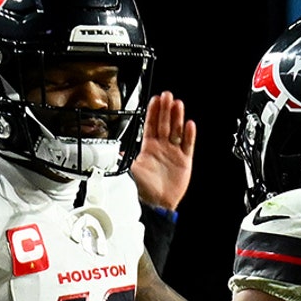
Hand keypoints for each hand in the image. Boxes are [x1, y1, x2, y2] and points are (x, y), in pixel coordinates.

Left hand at [129, 91, 194, 211]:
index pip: (151, 125)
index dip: (153, 112)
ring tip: (178, 104)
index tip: (155, 99)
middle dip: (166, 109)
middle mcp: (161, 148)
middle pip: (165, 124)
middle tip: (168, 95)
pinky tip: (189, 124)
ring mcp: (173, 153)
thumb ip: (123, 158)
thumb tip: (112, 152)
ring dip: (177, 117)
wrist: (155, 205)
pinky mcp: (184, 161)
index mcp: (148, 148)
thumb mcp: (129, 170)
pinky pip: (188, 145)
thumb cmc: (141, 190)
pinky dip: (189, 135)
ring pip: (177, 131)